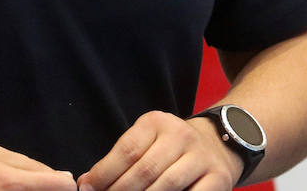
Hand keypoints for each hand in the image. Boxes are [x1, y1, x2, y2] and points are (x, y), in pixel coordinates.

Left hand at [77, 111, 241, 190]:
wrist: (216, 145)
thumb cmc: (169, 148)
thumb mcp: (146, 141)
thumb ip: (119, 159)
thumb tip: (87, 183)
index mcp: (156, 122)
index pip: (126, 150)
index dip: (104, 173)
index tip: (87, 188)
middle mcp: (180, 136)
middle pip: (144, 170)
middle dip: (119, 190)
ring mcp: (201, 157)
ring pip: (166, 185)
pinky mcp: (218, 178)